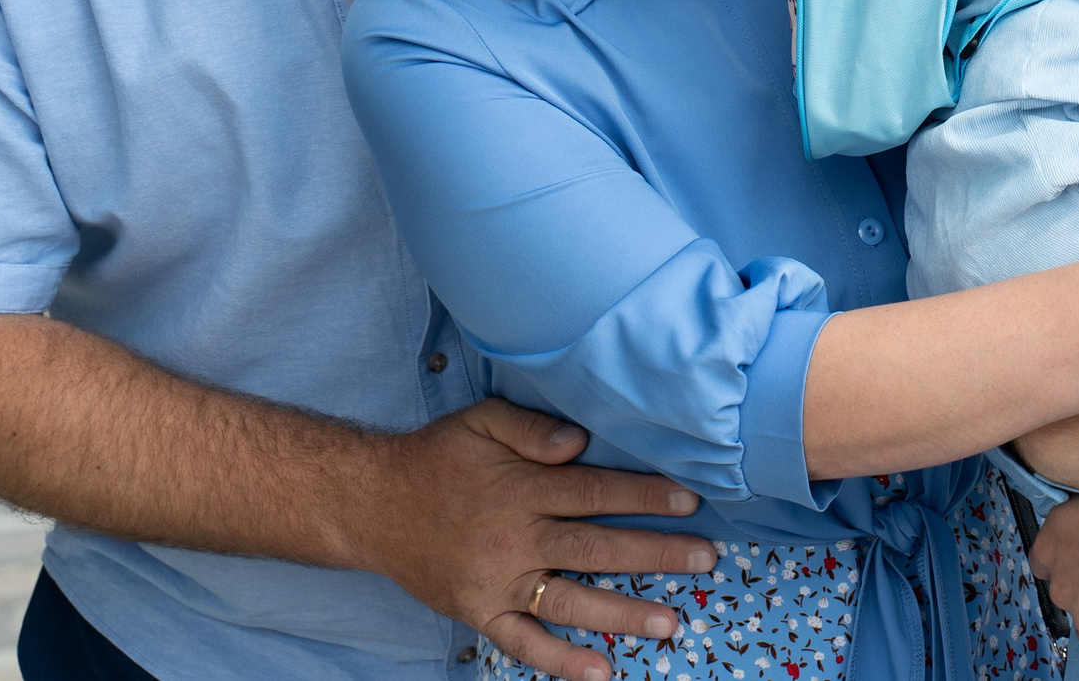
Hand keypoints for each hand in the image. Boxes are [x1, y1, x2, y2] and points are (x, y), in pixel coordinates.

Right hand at [347, 400, 715, 680]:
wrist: (373, 504)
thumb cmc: (438, 458)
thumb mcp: (481, 421)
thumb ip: (531, 427)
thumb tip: (578, 442)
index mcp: (520, 488)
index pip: (593, 493)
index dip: (644, 496)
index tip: (690, 501)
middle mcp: (513, 538)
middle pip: (595, 548)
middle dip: (655, 553)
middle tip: (705, 559)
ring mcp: (497, 581)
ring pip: (569, 600)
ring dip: (622, 612)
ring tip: (671, 622)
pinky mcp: (480, 612)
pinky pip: (524, 643)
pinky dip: (561, 662)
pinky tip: (601, 672)